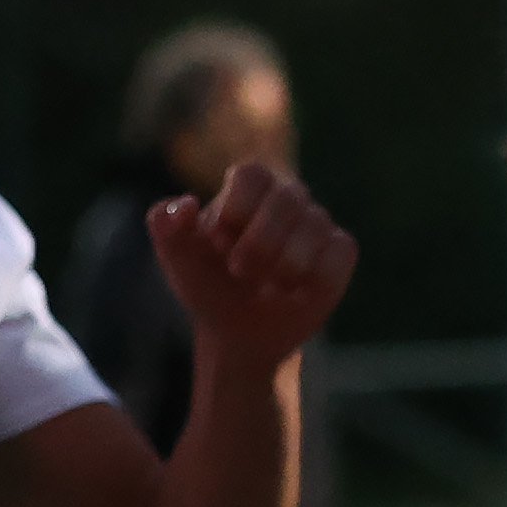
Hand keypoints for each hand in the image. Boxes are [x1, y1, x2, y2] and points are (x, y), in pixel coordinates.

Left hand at [146, 159, 355, 378]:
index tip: (219, 241)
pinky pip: (339, 253)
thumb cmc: (208, 287)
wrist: (240, 332)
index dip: (238, 209)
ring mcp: (317, 223)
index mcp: (245, 190)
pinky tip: (296, 290)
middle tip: (239, 271)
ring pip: (316, 226)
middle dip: (260, 242)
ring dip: (285, 266)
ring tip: (267, 285)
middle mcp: (285, 198)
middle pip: (288, 197)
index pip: (253, 175)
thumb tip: (187, 203)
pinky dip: (315, 278)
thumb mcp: (178, 261)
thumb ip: (165, 226)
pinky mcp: (340, 252)